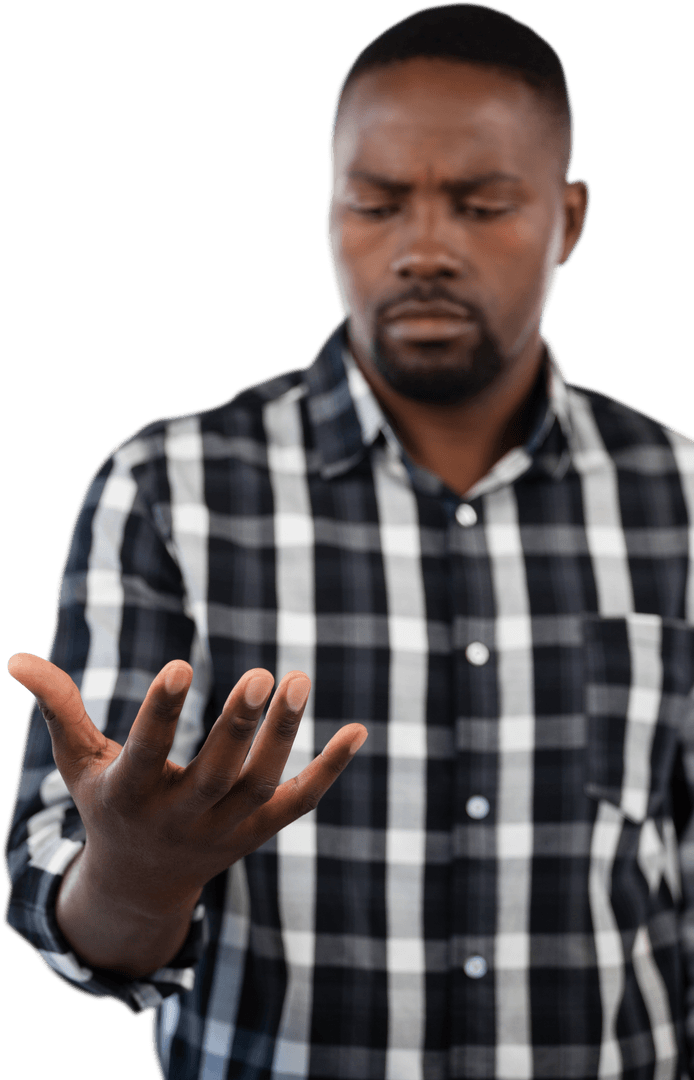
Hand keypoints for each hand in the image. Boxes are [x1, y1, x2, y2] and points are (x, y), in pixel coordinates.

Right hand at [7, 654, 366, 914]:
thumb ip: (58, 709)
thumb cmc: (108, 805)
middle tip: (261, 673)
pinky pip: (300, 802)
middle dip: (238, 726)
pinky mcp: (259, 831)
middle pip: (217, 774)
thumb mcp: (78, 763)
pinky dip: (330, 770)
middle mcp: (180, 818)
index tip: (180, 665)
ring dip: (284, 735)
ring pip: (261, 784)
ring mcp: (225, 829)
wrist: (143, 884)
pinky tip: (357, 730)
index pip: (147, 754)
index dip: (162, 714)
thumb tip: (15, 657)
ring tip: (298, 677)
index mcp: (130, 797)